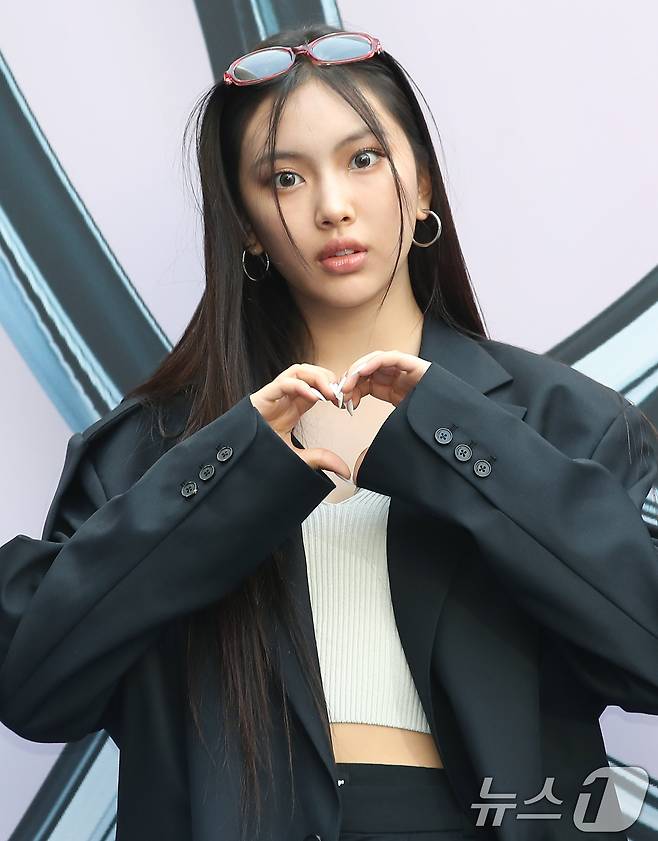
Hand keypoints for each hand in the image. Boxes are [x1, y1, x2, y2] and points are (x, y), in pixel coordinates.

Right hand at [249, 363, 350, 478]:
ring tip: (330, 392)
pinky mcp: (262, 398)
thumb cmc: (263, 455)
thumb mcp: (299, 459)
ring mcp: (274, 396)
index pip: (317, 385)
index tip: (346, 401)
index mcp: (294, 406)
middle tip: (340, 394)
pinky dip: (299, 385)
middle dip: (327, 378)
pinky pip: (282, 383)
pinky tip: (313, 397)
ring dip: (316, 377)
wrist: (240, 460)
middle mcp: (285, 397)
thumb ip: (321, 460)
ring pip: (298, 371)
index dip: (333, 388)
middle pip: (310, 372)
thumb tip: (345, 471)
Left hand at [337, 351, 431, 483]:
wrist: (456, 436)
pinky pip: (391, 358)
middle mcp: (402, 380)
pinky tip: (361, 373)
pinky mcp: (418, 367)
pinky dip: (374, 362)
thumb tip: (357, 472)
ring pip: (377, 361)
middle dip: (351, 380)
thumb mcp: (394, 445)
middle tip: (340, 393)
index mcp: (396, 393)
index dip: (351, 391)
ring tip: (347, 384)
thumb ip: (377, 451)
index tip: (341, 402)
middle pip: (370, 371)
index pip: (367, 384)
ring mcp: (410, 373)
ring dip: (358, 370)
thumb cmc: (428, 442)